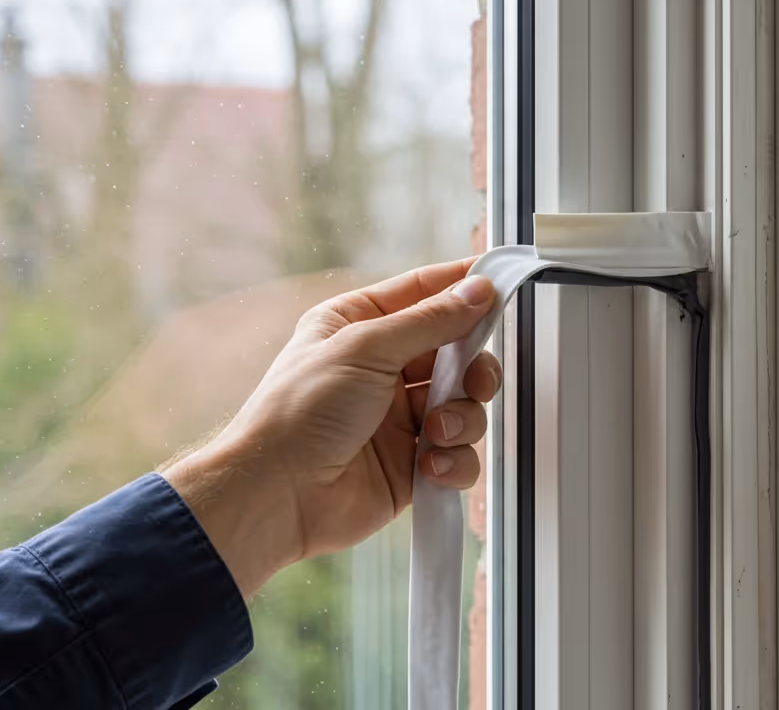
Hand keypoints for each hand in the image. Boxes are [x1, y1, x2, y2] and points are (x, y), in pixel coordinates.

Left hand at [162, 259, 499, 594]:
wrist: (277, 495)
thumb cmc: (298, 414)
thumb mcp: (365, 347)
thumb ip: (430, 321)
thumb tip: (476, 292)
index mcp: (360, 326)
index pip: (424, 293)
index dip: (464, 287)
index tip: (501, 282)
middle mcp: (382, 369)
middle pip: (457, 353)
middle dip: (473, 369)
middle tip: (473, 380)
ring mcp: (398, 419)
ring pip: (466, 406)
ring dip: (461, 419)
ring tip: (434, 432)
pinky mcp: (411, 465)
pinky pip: (459, 455)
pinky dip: (454, 461)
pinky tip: (429, 466)